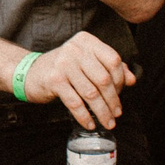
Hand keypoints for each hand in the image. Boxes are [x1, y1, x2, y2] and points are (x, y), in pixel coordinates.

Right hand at [20, 30, 135, 129]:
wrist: (31, 72)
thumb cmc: (63, 68)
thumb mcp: (86, 62)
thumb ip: (109, 68)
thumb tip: (132, 80)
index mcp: (86, 41)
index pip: (113, 60)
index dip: (120, 79)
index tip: (120, 93)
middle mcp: (75, 49)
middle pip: (104, 79)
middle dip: (113, 100)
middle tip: (116, 113)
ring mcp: (63, 64)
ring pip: (91, 93)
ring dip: (102, 112)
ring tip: (107, 121)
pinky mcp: (54, 80)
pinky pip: (75, 103)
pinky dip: (84, 116)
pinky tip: (90, 123)